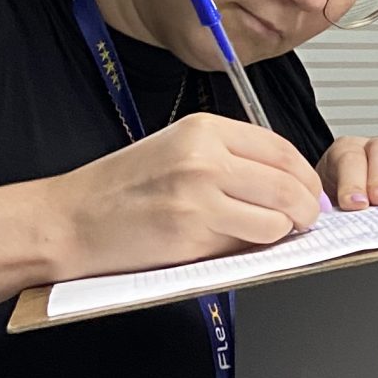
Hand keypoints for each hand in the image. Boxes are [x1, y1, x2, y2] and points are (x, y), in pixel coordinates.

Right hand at [47, 116, 325, 276]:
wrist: (70, 220)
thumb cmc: (119, 190)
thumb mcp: (176, 151)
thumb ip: (228, 160)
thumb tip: (284, 184)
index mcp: (203, 129)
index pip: (280, 148)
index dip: (303, 175)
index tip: (307, 191)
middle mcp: (205, 156)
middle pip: (289, 181)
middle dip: (305, 206)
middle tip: (303, 219)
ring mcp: (199, 194)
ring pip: (278, 215)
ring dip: (284, 231)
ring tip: (273, 234)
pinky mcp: (193, 232)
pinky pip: (250, 242)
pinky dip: (256, 248)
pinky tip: (243, 245)